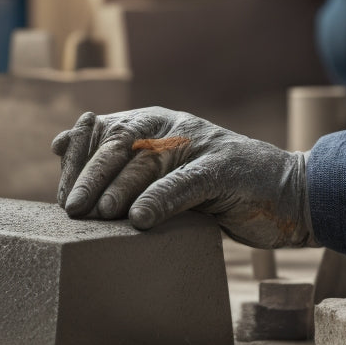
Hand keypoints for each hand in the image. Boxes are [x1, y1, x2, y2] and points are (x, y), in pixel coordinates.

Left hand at [51, 107, 316, 249]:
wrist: (286, 193)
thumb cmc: (213, 189)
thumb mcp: (160, 173)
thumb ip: (113, 160)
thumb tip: (59, 143)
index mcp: (152, 124)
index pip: (103, 134)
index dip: (79, 162)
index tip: (61, 195)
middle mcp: (171, 127)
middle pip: (120, 144)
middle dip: (91, 177)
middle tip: (71, 208)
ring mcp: (199, 144)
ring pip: (148, 161)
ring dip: (119, 189)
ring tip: (98, 214)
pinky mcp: (223, 168)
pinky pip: (185, 182)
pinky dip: (160, 200)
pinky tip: (139, 220)